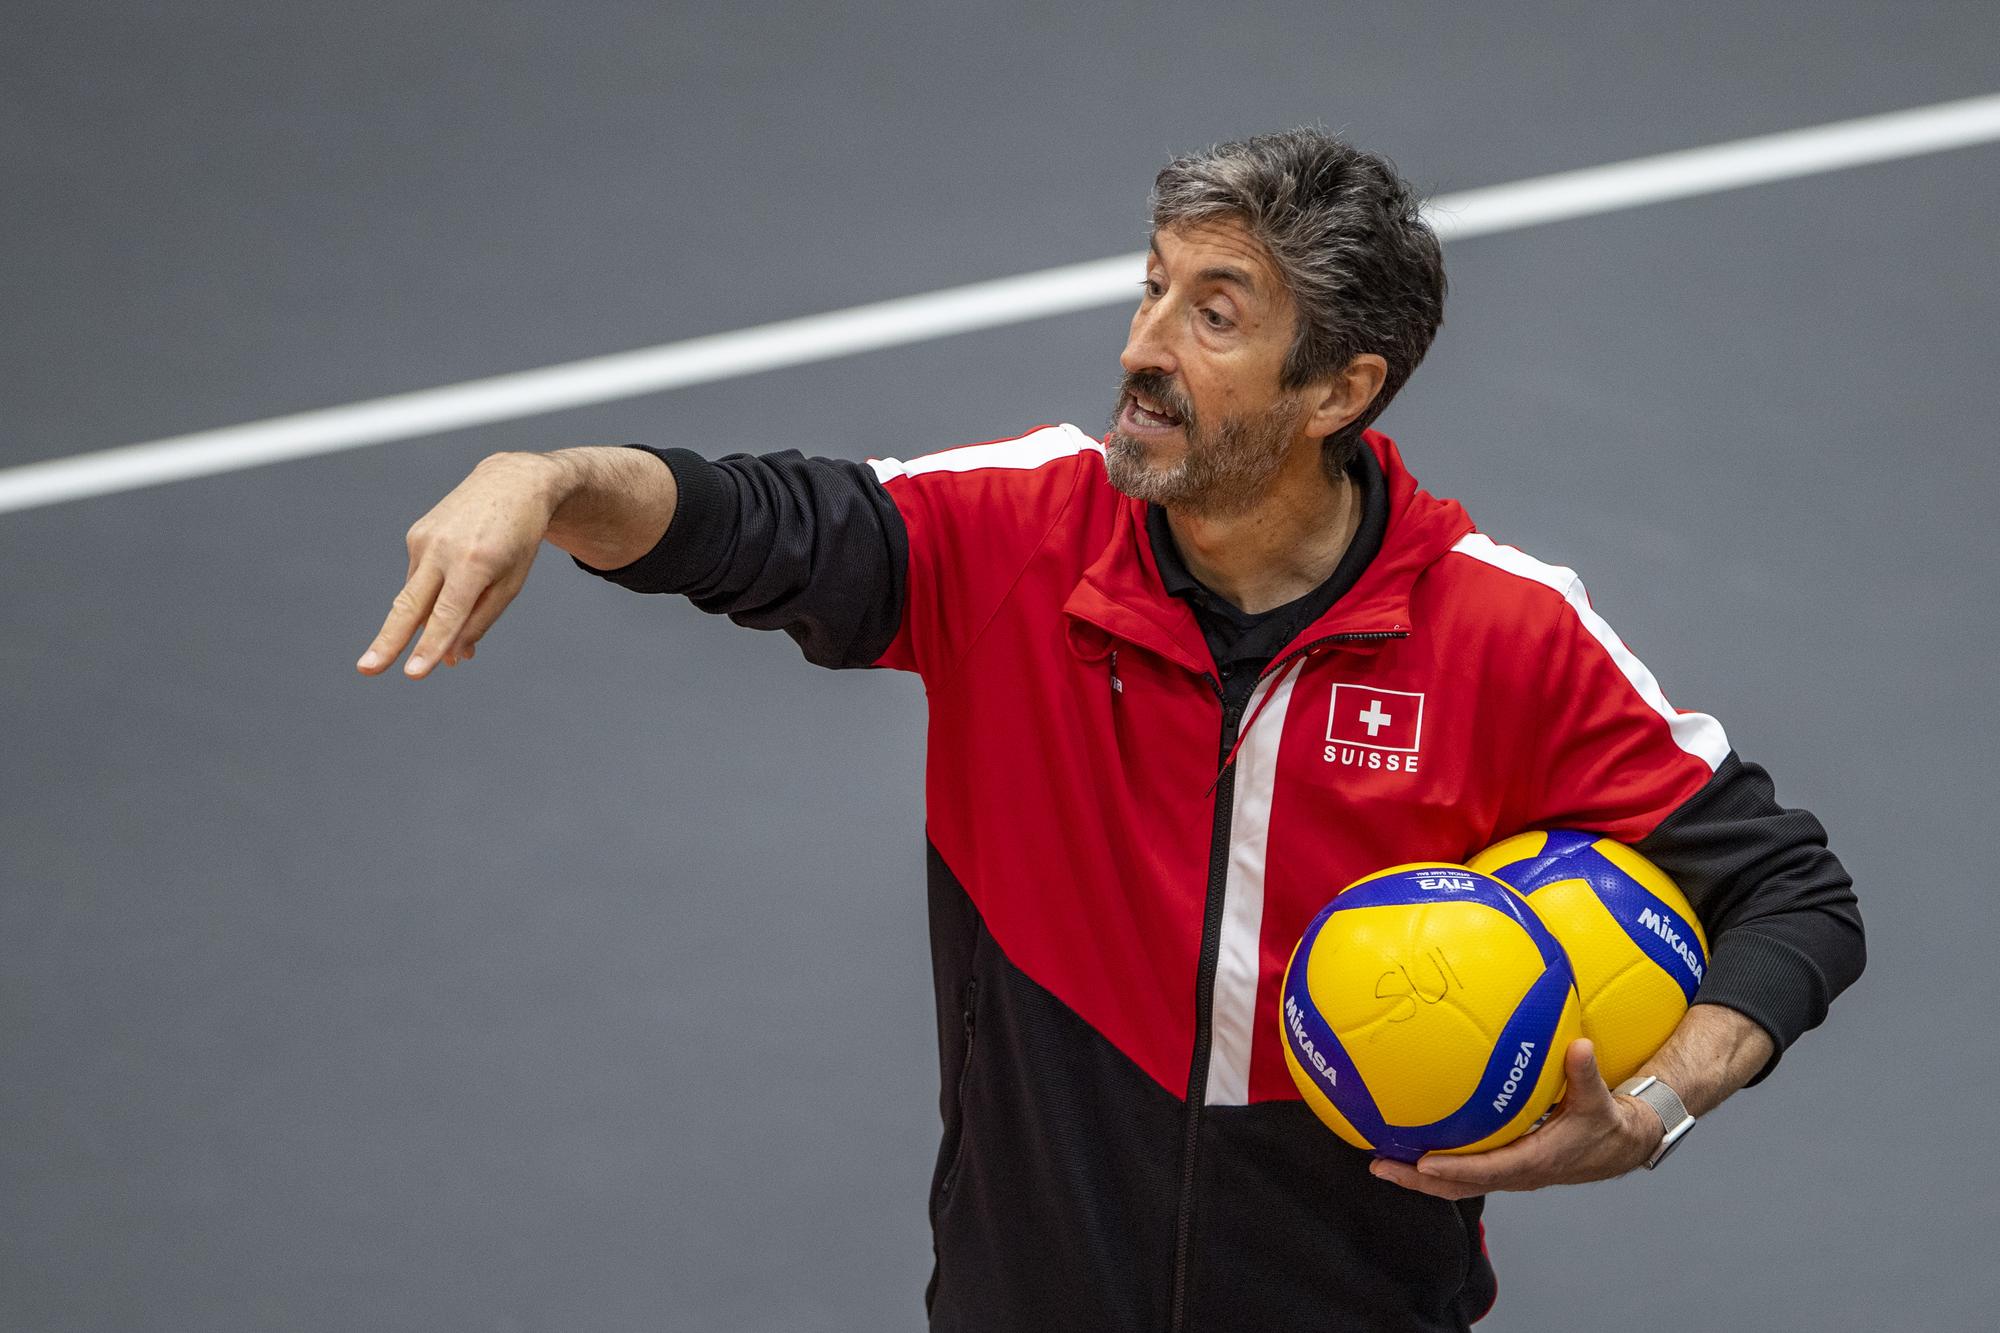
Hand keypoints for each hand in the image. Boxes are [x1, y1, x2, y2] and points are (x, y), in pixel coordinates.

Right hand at [356, 453, 560, 678]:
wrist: (510, 483)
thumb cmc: (518, 539)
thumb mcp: (512, 582)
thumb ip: (481, 619)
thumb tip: (450, 655)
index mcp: (475, 562)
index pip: (448, 614)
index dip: (431, 646)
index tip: (413, 672)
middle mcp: (443, 549)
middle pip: (410, 606)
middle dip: (387, 642)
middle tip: (366, 670)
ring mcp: (424, 539)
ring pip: (416, 596)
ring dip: (427, 624)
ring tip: (452, 647)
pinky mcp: (415, 534)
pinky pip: (420, 578)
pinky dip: (433, 594)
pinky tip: (456, 581)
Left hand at [1368, 1039, 1658, 1200]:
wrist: (1613, 1147)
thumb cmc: (1602, 1124)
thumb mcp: (1598, 1099)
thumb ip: (1584, 1074)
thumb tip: (1580, 1046)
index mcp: (1536, 1160)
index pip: (1489, 1170)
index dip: (1457, 1168)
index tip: (1425, 1163)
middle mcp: (1515, 1172)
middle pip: (1459, 1184)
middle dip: (1418, 1179)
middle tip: (1380, 1165)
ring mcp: (1504, 1172)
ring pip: (1454, 1182)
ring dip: (1416, 1176)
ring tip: (1379, 1160)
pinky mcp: (1499, 1165)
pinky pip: (1460, 1171)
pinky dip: (1431, 1166)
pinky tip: (1405, 1147)